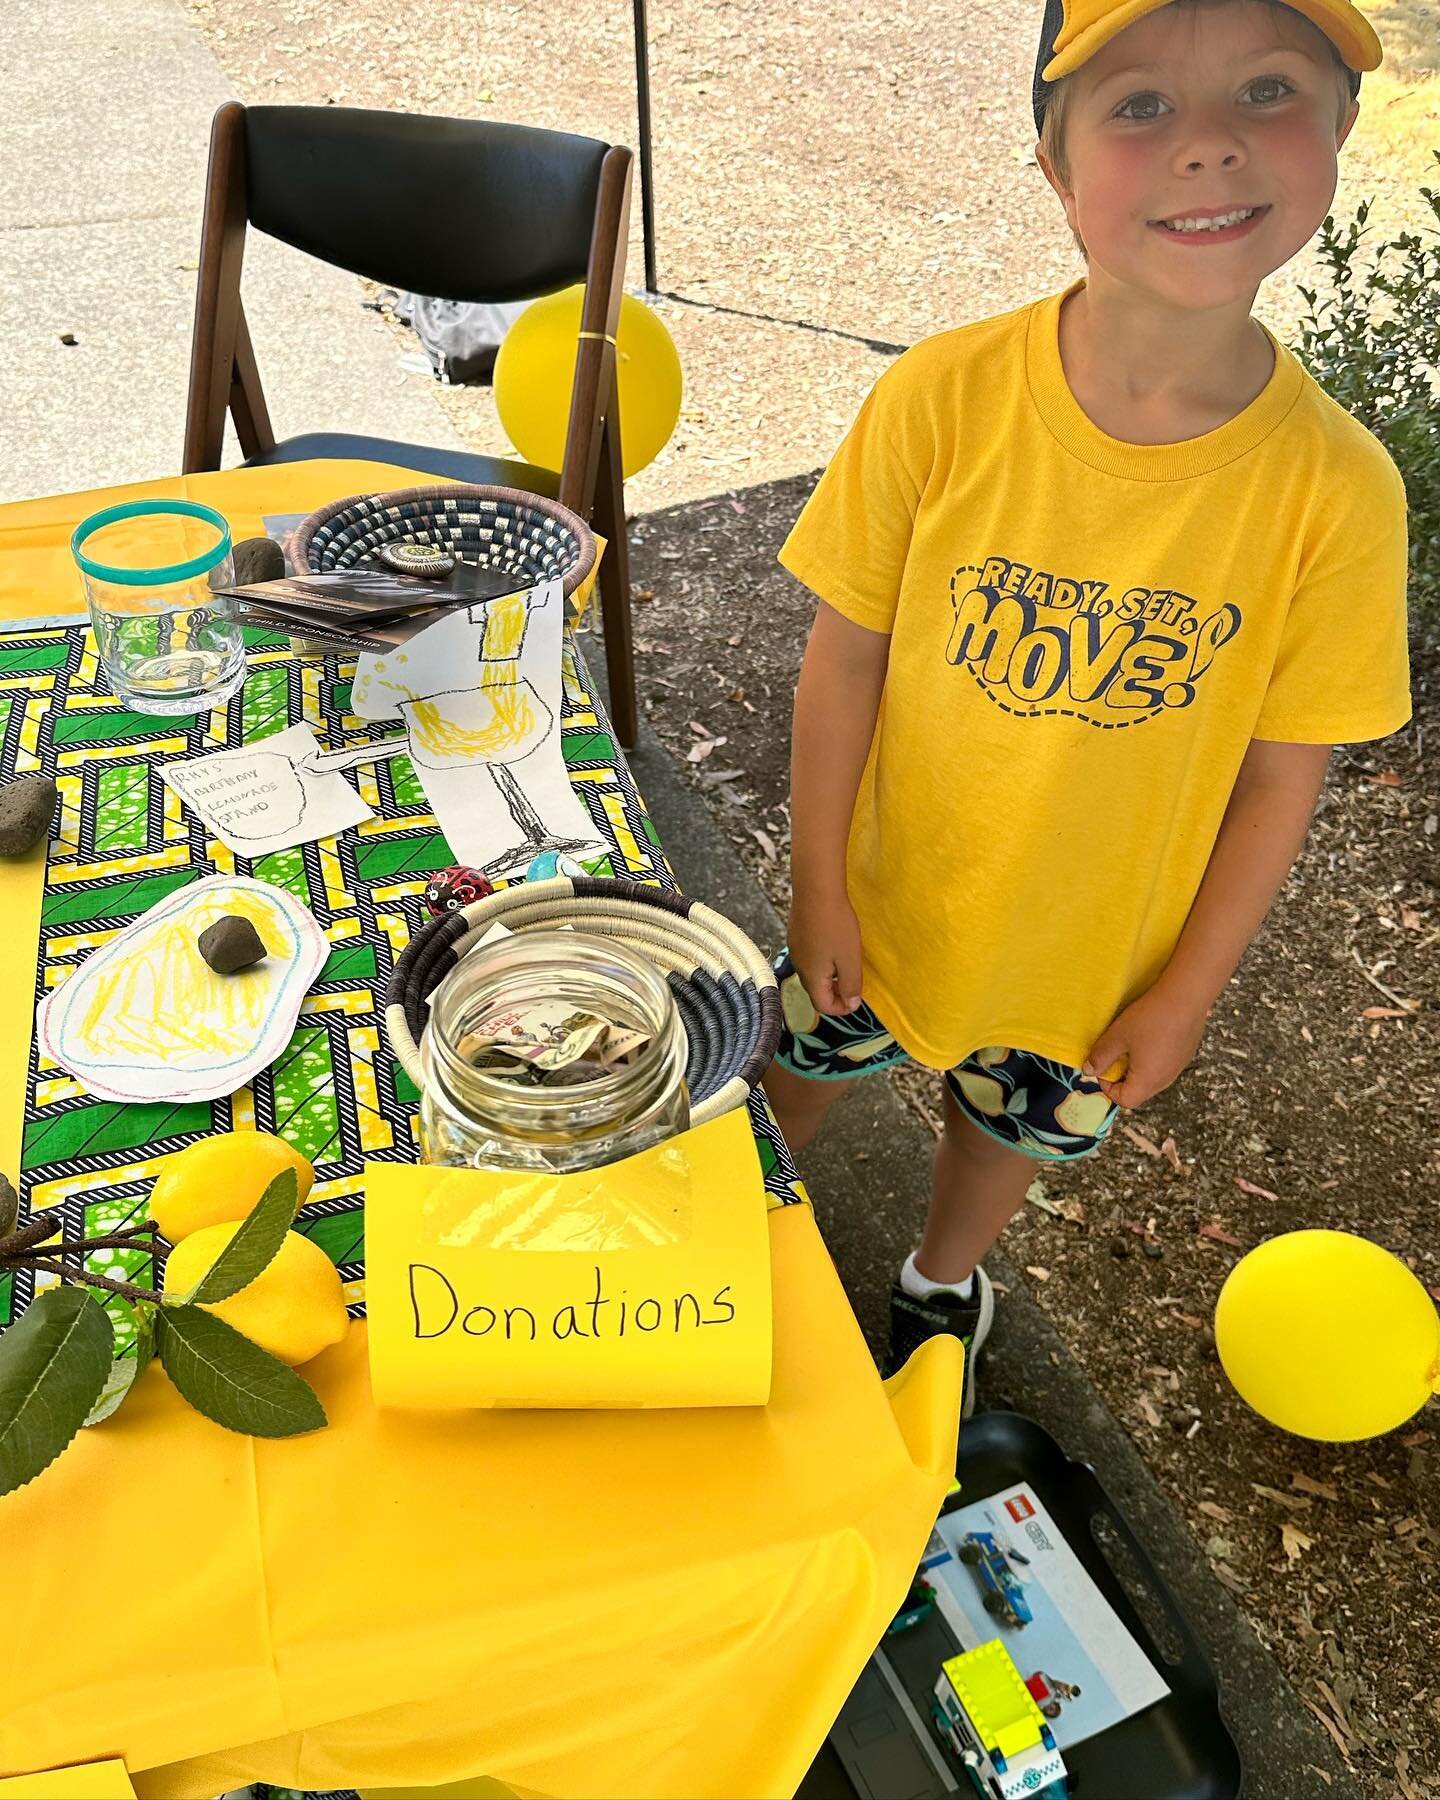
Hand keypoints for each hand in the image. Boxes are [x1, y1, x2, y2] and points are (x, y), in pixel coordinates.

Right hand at [789, 889, 863, 1016]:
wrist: (816, 890)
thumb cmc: (836, 925)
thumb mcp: (850, 959)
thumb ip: (851, 985)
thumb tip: (851, 1004)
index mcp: (812, 977)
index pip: (823, 1006)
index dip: (842, 1008)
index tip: (858, 998)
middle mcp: (799, 967)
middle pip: (816, 991)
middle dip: (836, 993)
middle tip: (855, 983)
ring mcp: (796, 950)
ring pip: (813, 974)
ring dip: (831, 977)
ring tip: (848, 963)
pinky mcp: (796, 936)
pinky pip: (810, 958)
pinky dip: (824, 961)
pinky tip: (835, 945)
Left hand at [1083, 983, 1208, 1108]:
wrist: (1186, 996)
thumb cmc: (1149, 1018)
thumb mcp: (1117, 1036)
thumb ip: (1100, 1056)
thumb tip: (1089, 1071)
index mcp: (1148, 1081)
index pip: (1125, 1100)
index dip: (1108, 1088)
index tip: (1103, 1065)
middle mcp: (1166, 1080)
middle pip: (1139, 1091)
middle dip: (1121, 1077)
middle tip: (1115, 1052)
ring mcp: (1179, 1067)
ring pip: (1152, 1078)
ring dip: (1137, 1067)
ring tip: (1131, 1043)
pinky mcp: (1186, 1054)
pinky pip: (1164, 1065)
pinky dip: (1152, 1058)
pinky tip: (1150, 1035)